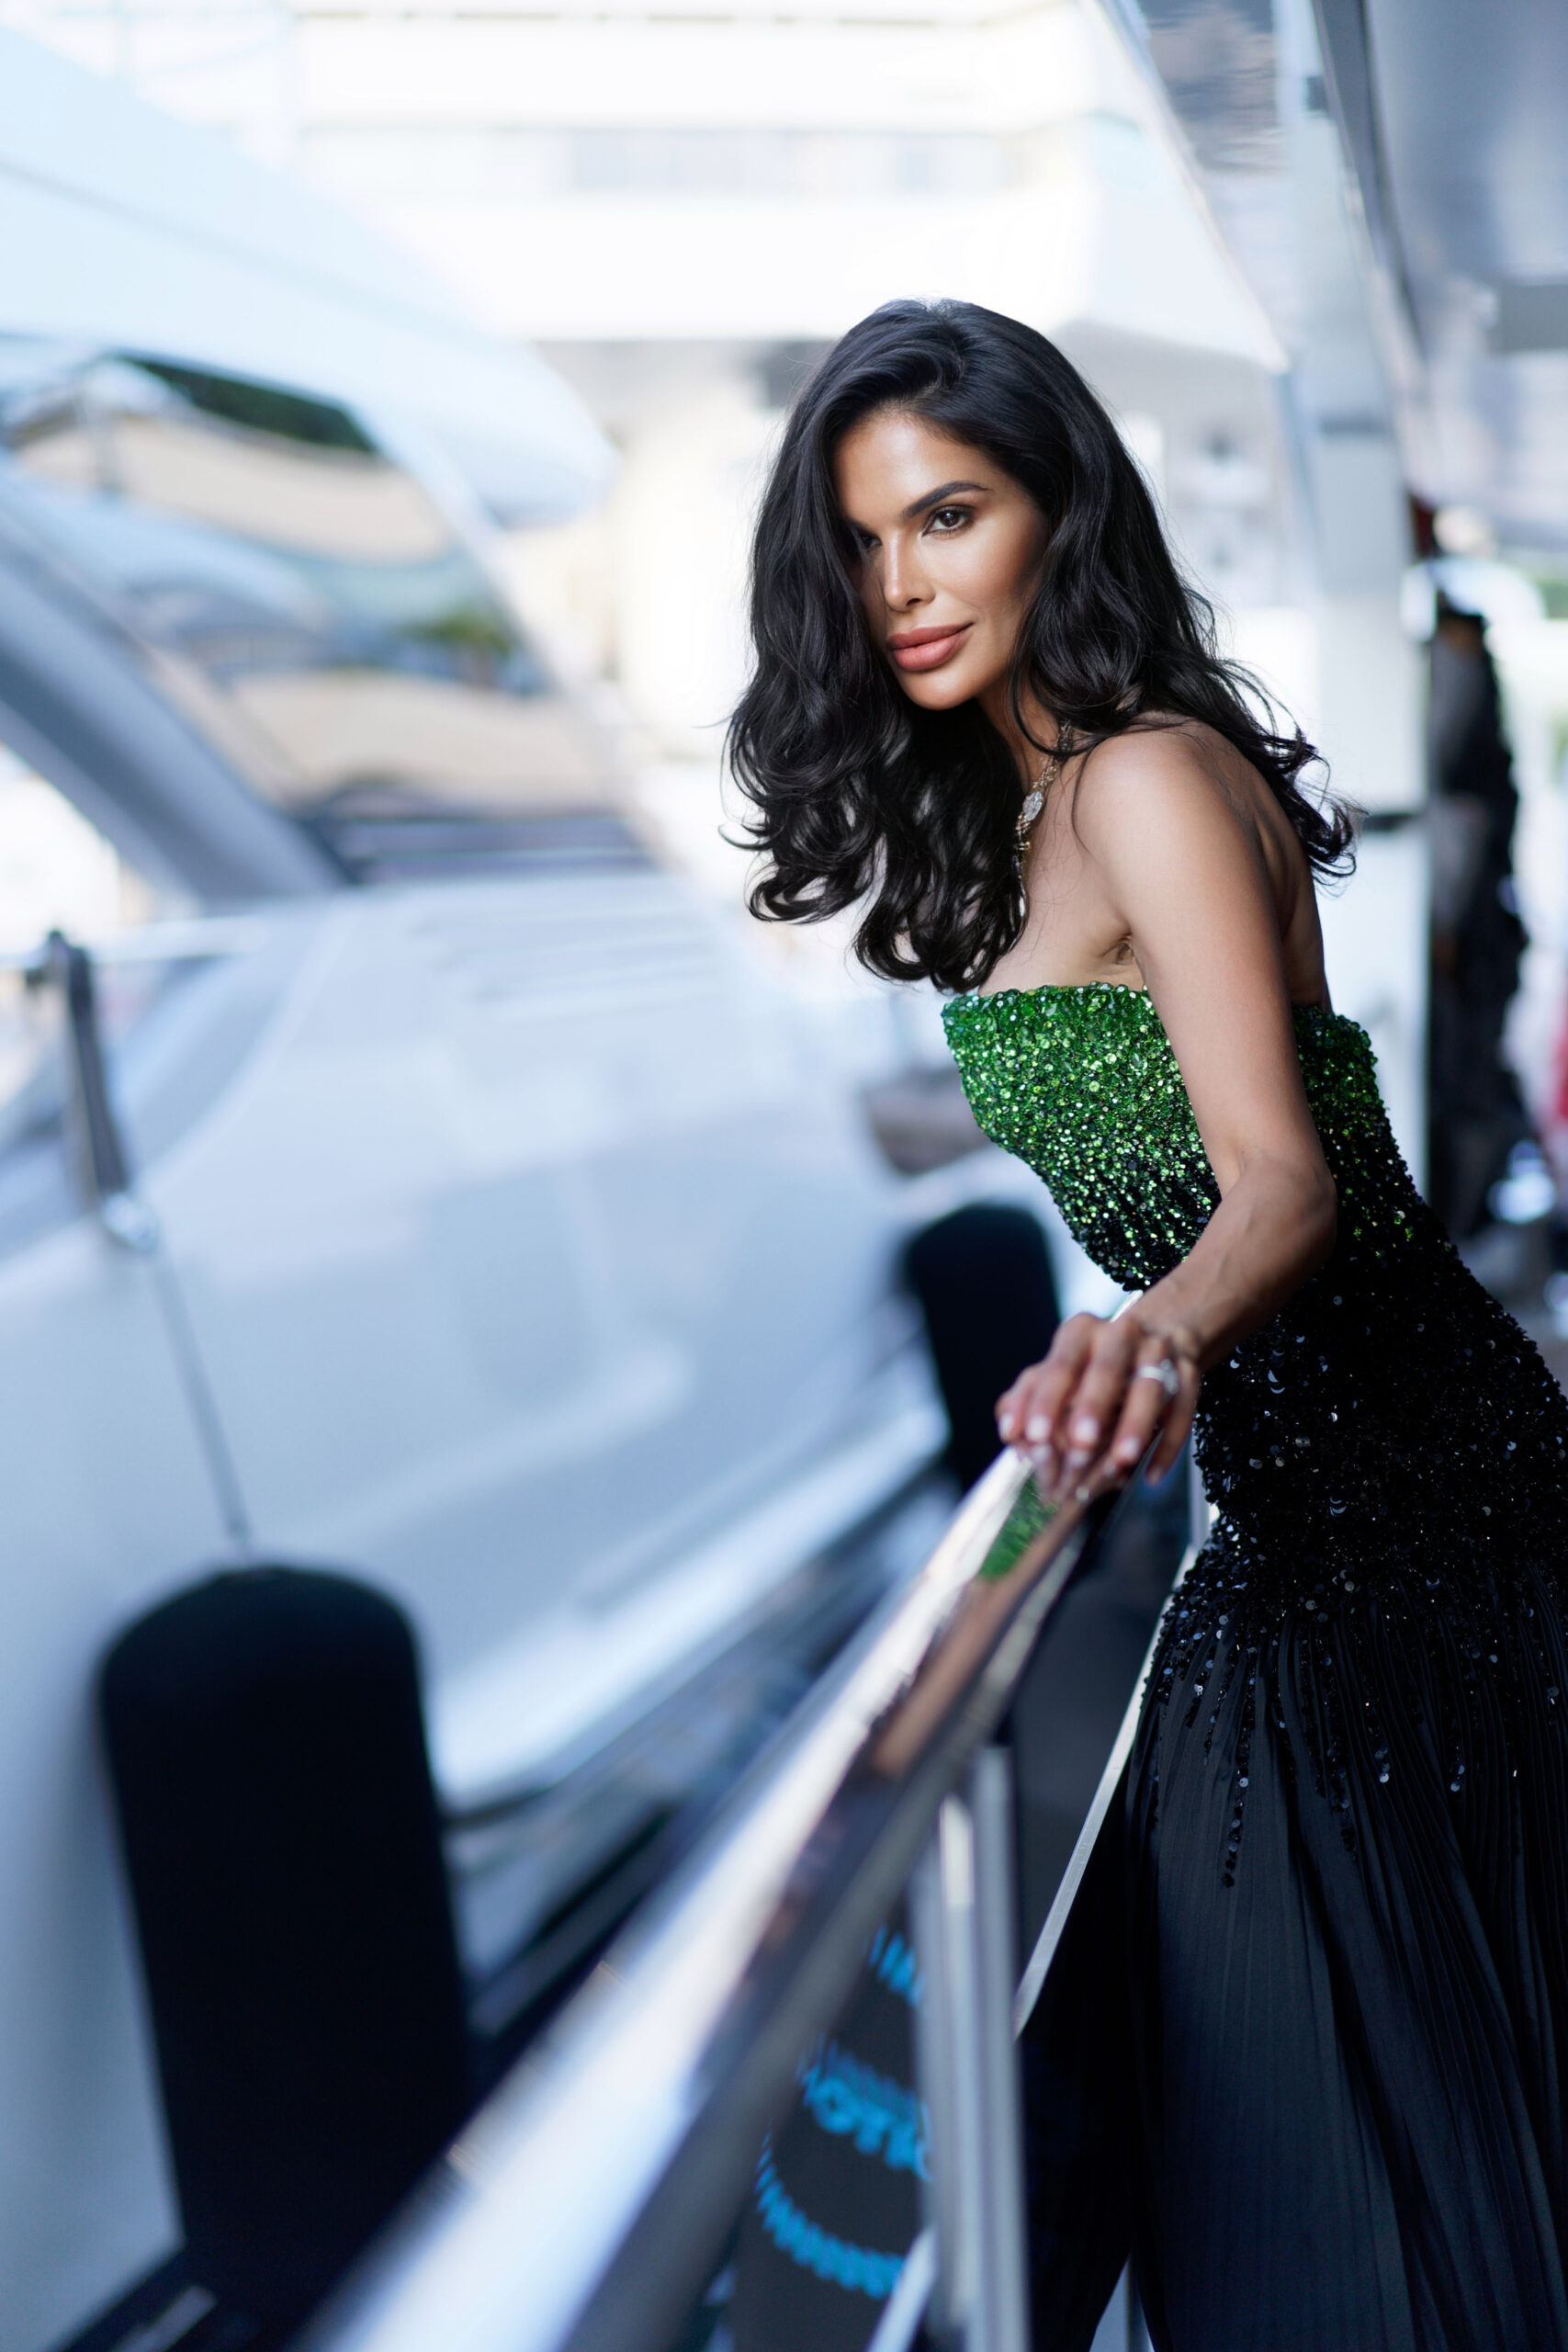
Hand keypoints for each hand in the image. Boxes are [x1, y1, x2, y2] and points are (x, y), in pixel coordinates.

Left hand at [995, 1312, 1199, 1502]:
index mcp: (1079, 1331)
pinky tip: (1151, 1476)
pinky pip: (1183, 1408)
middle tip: (1079, 1445)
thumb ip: (1027, 1399)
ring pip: (1150, 1388)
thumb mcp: (1055, 1373)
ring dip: (1135, 1425)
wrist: (1156, 1336)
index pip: (1059, 1365)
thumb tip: (1009, 1430)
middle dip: (1092, 1407)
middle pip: (1106, 1369)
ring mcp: (1159, 1349)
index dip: (1045, 1401)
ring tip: (1120, 1462)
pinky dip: (1167, 1444)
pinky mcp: (1188, 1371)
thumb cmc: (1090, 1366)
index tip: (1032, 1436)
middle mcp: (1120, 1333)